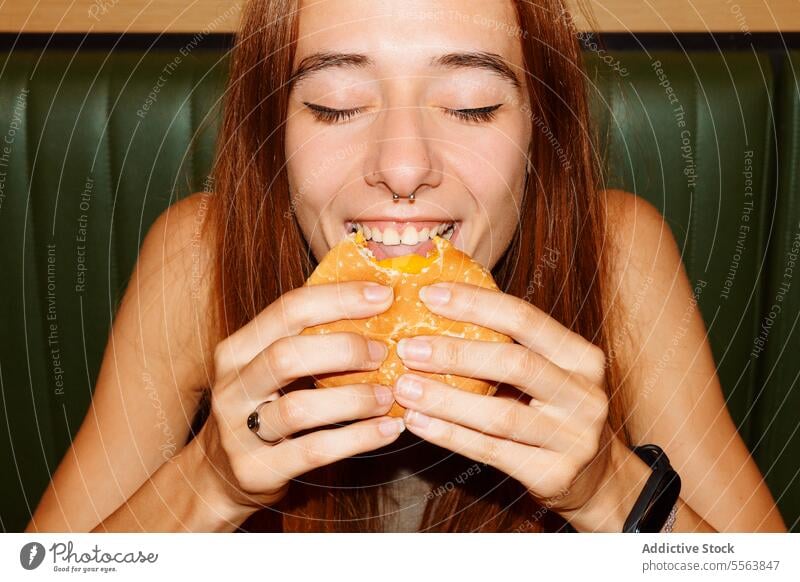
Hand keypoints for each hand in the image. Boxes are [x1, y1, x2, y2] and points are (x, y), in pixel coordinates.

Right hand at [192, 281, 405, 517]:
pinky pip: (314, 451)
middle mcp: (232, 386)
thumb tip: (378, 302)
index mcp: (237, 349)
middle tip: (385, 353)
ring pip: (299, 408)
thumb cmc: (264, 407)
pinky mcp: (255, 470)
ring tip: (389, 396)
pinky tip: (388, 430)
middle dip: (345, 349)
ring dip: (354, 399)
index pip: (288, 309)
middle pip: (288, 354)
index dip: (339, 298)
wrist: (221, 474)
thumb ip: (310, 338)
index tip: (383, 295)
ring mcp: (238, 431)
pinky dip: (357, 439)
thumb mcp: (272, 367)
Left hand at [391, 281, 612, 518]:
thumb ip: (509, 344)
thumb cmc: (553, 410)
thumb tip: (438, 305)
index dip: (475, 304)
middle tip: (408, 348)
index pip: (525, 319)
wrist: (594, 476)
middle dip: (455, 354)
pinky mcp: (552, 474)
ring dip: (445, 400)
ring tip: (404, 388)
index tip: (429, 294)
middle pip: (514, 364)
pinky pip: (491, 451)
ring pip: (499, 415)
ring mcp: (573, 438)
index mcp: (582, 357)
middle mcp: (583, 395)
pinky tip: (418, 422)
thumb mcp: (548, 371)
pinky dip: (449, 435)